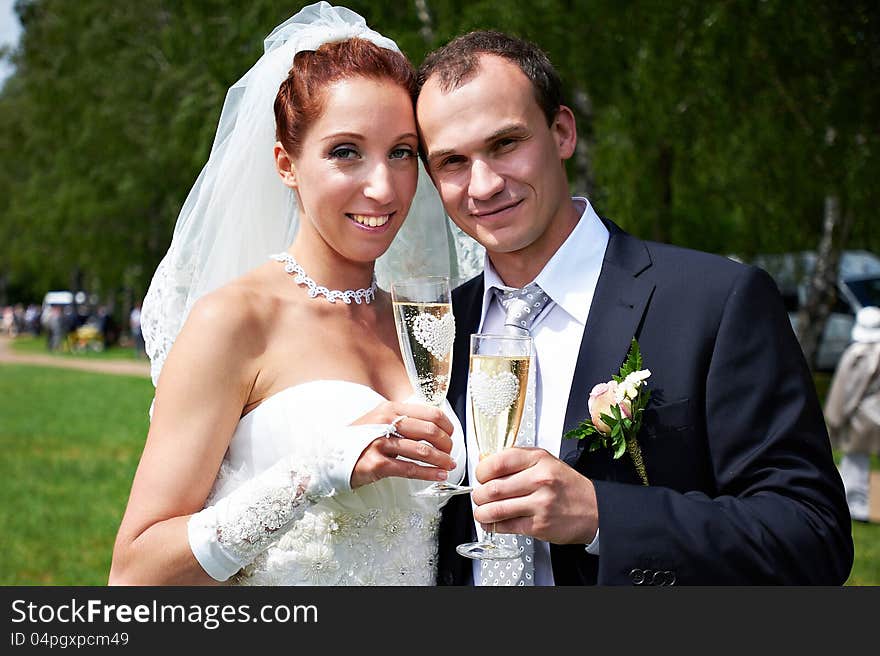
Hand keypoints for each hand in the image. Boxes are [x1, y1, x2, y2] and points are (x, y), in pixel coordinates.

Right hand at [350, 401, 455, 488]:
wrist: (329, 457)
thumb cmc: (359, 440)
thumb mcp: (379, 420)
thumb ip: (403, 420)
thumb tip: (434, 427)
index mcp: (391, 409)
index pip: (430, 413)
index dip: (447, 425)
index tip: (451, 435)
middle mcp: (386, 422)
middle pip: (430, 431)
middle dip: (447, 444)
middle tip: (451, 452)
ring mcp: (380, 443)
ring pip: (422, 450)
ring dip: (441, 459)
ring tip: (449, 465)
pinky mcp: (377, 464)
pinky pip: (409, 468)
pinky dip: (429, 473)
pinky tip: (438, 476)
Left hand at [471, 447, 597, 543]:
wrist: (595, 508)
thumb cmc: (567, 485)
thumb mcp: (545, 462)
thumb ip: (516, 460)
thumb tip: (485, 463)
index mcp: (538, 460)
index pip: (498, 462)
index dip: (482, 471)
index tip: (480, 476)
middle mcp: (540, 480)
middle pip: (493, 488)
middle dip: (479, 495)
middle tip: (479, 496)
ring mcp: (540, 504)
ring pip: (496, 509)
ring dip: (482, 513)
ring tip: (482, 512)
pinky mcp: (540, 525)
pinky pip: (507, 526)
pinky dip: (493, 526)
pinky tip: (492, 523)